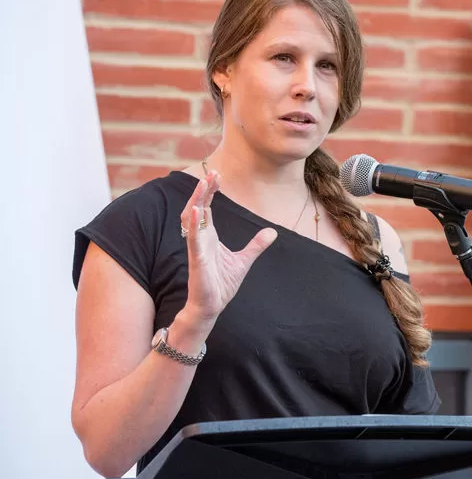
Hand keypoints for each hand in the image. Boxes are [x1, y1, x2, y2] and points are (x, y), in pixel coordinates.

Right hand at [180, 170, 277, 323]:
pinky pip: (194, 240)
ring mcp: (197, 249)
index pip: (207, 207)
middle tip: (211, 172)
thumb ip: (256, 245)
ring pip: (192, 219)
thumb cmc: (222, 284)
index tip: (216, 175)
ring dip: (197, 201)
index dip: (210, 191)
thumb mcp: (244, 261)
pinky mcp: (197, 261)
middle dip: (203, 190)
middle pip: (198, 208)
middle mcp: (200, 239)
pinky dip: (195, 225)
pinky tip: (197, 211)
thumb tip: (272, 232)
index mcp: (209, 236)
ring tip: (203, 184)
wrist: (212, 306)